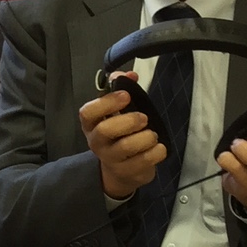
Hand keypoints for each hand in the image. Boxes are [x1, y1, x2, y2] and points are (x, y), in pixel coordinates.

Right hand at [80, 76, 165, 199]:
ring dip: (145, 137)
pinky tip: (159, 148)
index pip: (88, 112)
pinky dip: (156, 152)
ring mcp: (110, 159)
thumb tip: (130, 74)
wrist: (119, 170)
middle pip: (105, 131)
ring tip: (153, 135)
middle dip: (127, 121)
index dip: (106, 102)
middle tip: (144, 118)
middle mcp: (96, 142)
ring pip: (126, 147)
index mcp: (91, 124)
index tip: (125, 95)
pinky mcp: (127, 172)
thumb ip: (122, 89)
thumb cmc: (120, 134)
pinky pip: (144, 161)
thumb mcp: (117, 112)